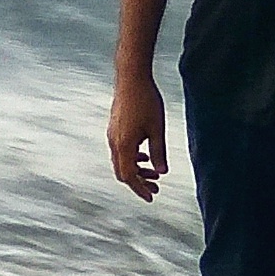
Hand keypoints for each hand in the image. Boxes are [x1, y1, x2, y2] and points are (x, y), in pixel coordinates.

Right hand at [109, 74, 169, 199]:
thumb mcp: (157, 129)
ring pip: (121, 162)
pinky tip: (144, 155)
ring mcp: (112, 135)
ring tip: (154, 173)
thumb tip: (162, 172)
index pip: (129, 176)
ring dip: (136, 170)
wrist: (131, 78)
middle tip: (155, 188)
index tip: (151, 197)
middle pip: (123, 172)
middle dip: (139, 183)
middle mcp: (114, 142)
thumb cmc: (145, 101)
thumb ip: (158, 152)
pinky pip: (120, 151)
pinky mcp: (114, 128)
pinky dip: (132, 158)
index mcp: (124, 145)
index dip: (140, 189)